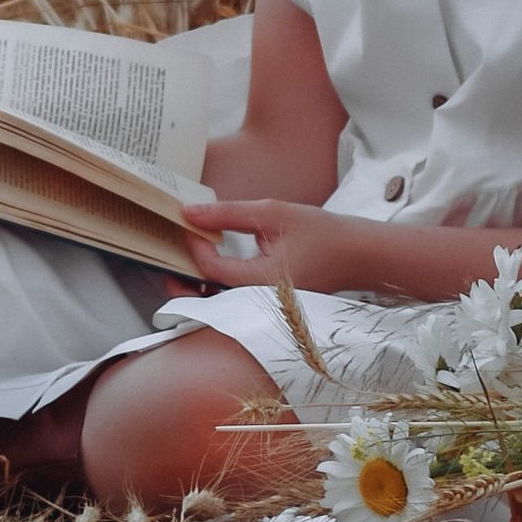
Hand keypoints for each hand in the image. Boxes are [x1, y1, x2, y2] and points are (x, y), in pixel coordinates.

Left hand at [180, 197, 370, 292]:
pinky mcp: (265, 306)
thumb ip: (229, 213)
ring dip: (194, 284)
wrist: (356, 256)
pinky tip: (207, 264)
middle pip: (206, 299)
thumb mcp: (272, 213)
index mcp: (261, 282)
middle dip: (180, 280)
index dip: (194, 246)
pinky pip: (231, 300)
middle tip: (165, 254)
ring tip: (179, 259)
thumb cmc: (319, 232)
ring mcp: (262, 309)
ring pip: (216, 303)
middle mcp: (259, 303)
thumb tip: (189, 212)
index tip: (188, 222)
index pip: (211, 269)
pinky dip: (213, 285)